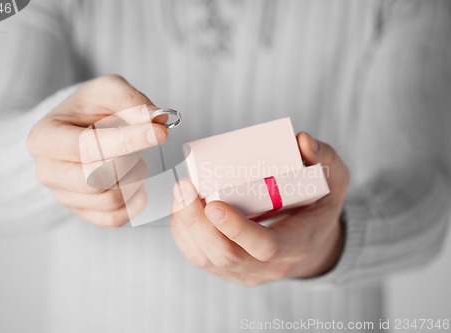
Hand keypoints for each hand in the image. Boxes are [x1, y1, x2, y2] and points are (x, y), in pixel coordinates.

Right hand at [27, 75, 167, 226]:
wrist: (77, 131)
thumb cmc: (90, 110)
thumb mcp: (107, 91)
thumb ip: (131, 101)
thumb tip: (156, 119)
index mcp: (44, 138)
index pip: (88, 147)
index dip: (128, 140)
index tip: (160, 133)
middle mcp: (47, 172)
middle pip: (98, 178)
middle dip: (129, 159)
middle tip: (140, 143)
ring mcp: (62, 196)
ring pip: (109, 199)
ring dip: (134, 178)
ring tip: (135, 159)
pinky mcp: (81, 213)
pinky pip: (115, 219)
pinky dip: (135, 202)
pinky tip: (138, 181)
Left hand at [170, 132, 349, 284]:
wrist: (312, 245)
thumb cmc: (320, 208)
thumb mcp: (334, 181)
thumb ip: (324, 158)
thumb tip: (300, 140)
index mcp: (297, 244)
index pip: (266, 247)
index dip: (237, 229)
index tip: (213, 203)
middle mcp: (269, 267)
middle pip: (226, 256)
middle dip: (198, 223)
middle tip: (184, 187)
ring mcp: (247, 273)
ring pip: (206, 259)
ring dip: (186, 226)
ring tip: (179, 193)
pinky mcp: (229, 271)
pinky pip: (200, 258)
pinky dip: (184, 233)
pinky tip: (180, 208)